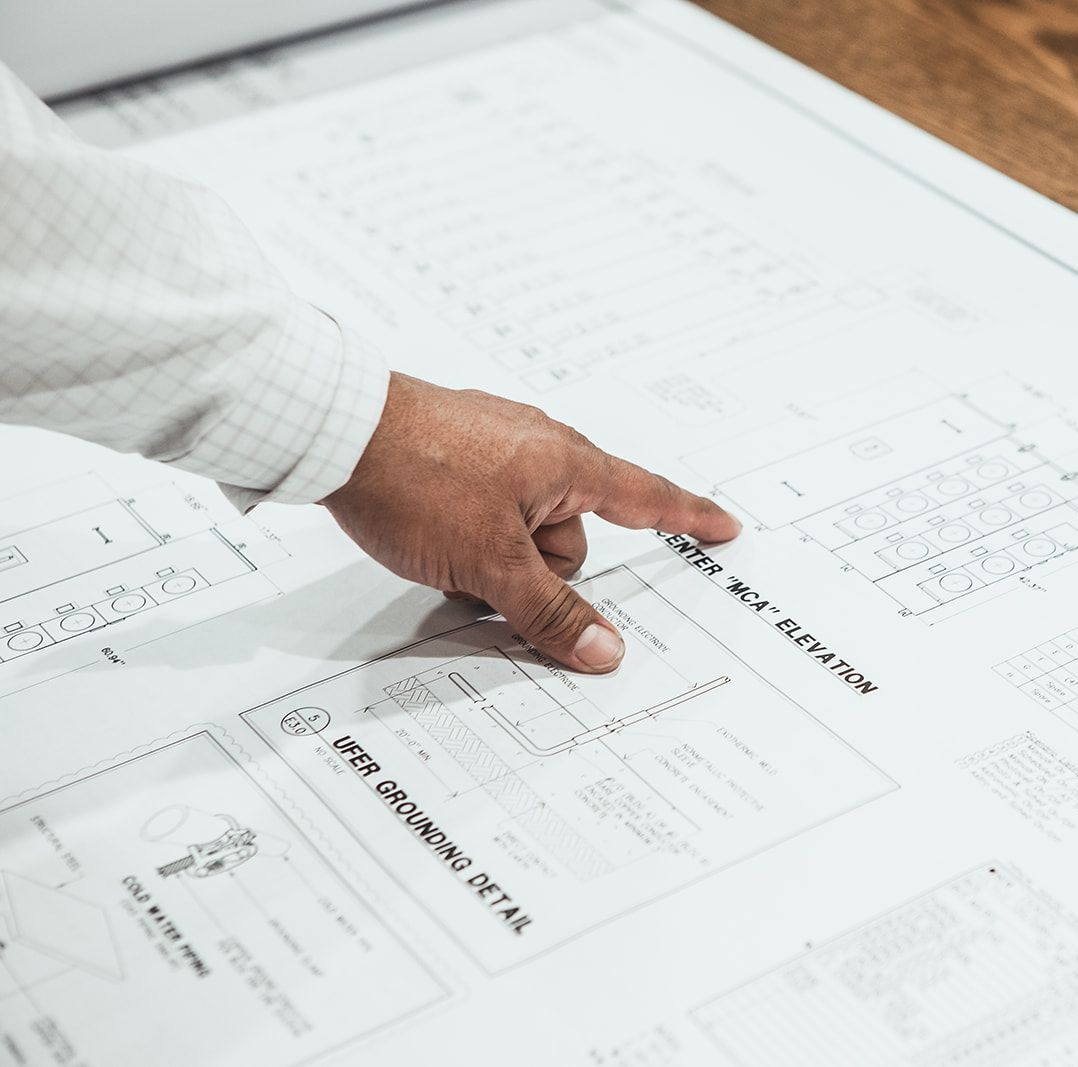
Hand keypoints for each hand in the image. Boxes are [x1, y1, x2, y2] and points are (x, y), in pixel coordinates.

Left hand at [322, 373, 739, 672]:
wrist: (328, 427)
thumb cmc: (415, 478)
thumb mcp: (489, 563)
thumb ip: (549, 613)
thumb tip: (606, 651)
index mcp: (566, 463)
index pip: (645, 498)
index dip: (688, 518)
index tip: (724, 526)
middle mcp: (539, 447)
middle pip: (568, 540)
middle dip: (535, 573)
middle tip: (486, 579)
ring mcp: (495, 445)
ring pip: (520, 532)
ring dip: (493, 561)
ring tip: (443, 557)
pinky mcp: (455, 451)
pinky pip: (484, 514)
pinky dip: (466, 538)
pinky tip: (426, 539)